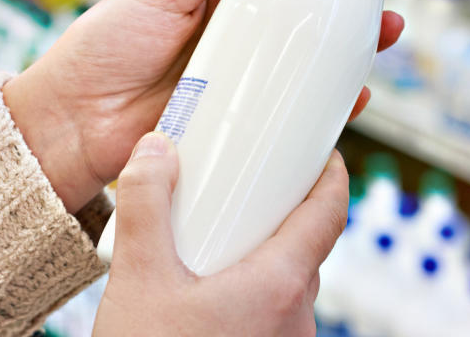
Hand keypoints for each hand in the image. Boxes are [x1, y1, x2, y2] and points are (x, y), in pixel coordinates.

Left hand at [3, 0, 417, 211]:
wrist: (71, 120)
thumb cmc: (106, 45)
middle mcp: (238, 37)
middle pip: (311, 17)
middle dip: (358, 0)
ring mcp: (243, 81)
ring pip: (311, 64)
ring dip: (355, 50)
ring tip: (387, 31)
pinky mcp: (240, 123)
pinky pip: (293, 114)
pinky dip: (327, 107)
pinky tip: (355, 96)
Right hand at [94, 132, 348, 335]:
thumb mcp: (138, 278)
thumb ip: (146, 205)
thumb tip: (155, 152)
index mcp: (280, 285)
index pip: (329, 213)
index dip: (331, 175)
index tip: (322, 152)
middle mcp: (296, 318)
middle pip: (305, 246)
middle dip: (279, 214)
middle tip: (247, 189)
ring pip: (286, 284)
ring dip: (260, 257)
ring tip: (215, 241)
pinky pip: (271, 315)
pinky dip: (250, 291)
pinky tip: (207, 290)